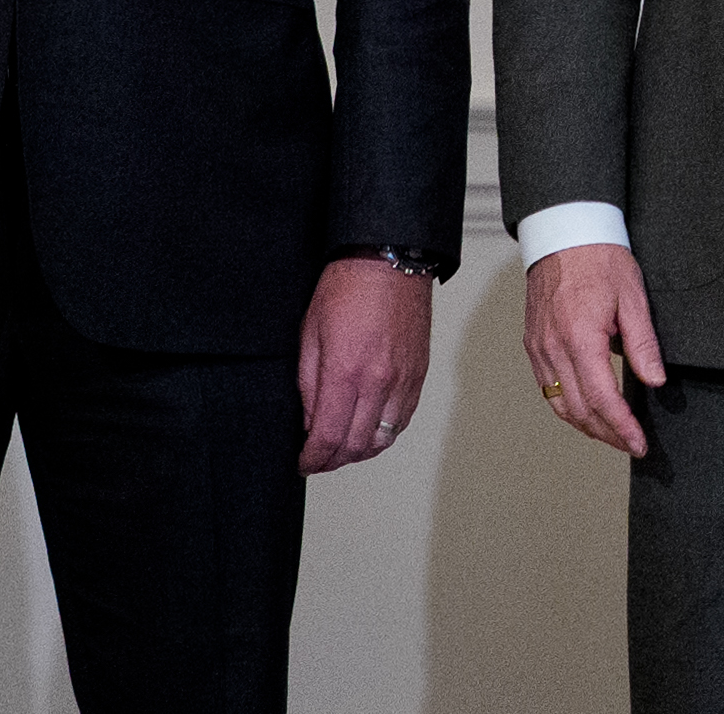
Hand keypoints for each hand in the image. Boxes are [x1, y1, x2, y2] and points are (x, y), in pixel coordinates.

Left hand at [295, 256, 434, 471]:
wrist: (389, 259)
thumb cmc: (348, 287)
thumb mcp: (310, 335)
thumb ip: (309, 385)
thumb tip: (311, 421)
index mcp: (345, 372)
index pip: (327, 437)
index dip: (312, 459)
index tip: (304, 463)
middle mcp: (379, 381)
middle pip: (356, 446)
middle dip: (333, 460)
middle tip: (319, 459)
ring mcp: (403, 379)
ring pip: (384, 439)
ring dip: (360, 451)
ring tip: (343, 447)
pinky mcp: (418, 373)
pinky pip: (403, 419)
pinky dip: (385, 432)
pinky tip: (370, 427)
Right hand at [521, 242, 670, 458]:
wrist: (564, 234)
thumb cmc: (599, 259)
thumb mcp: (633, 297)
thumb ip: (643, 344)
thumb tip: (655, 380)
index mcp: (580, 338)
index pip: (601, 398)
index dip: (621, 427)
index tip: (638, 443)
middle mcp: (553, 348)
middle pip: (578, 410)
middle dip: (606, 434)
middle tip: (630, 445)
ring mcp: (539, 349)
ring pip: (559, 405)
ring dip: (586, 426)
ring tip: (612, 435)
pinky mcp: (533, 345)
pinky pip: (547, 388)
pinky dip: (567, 407)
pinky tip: (586, 409)